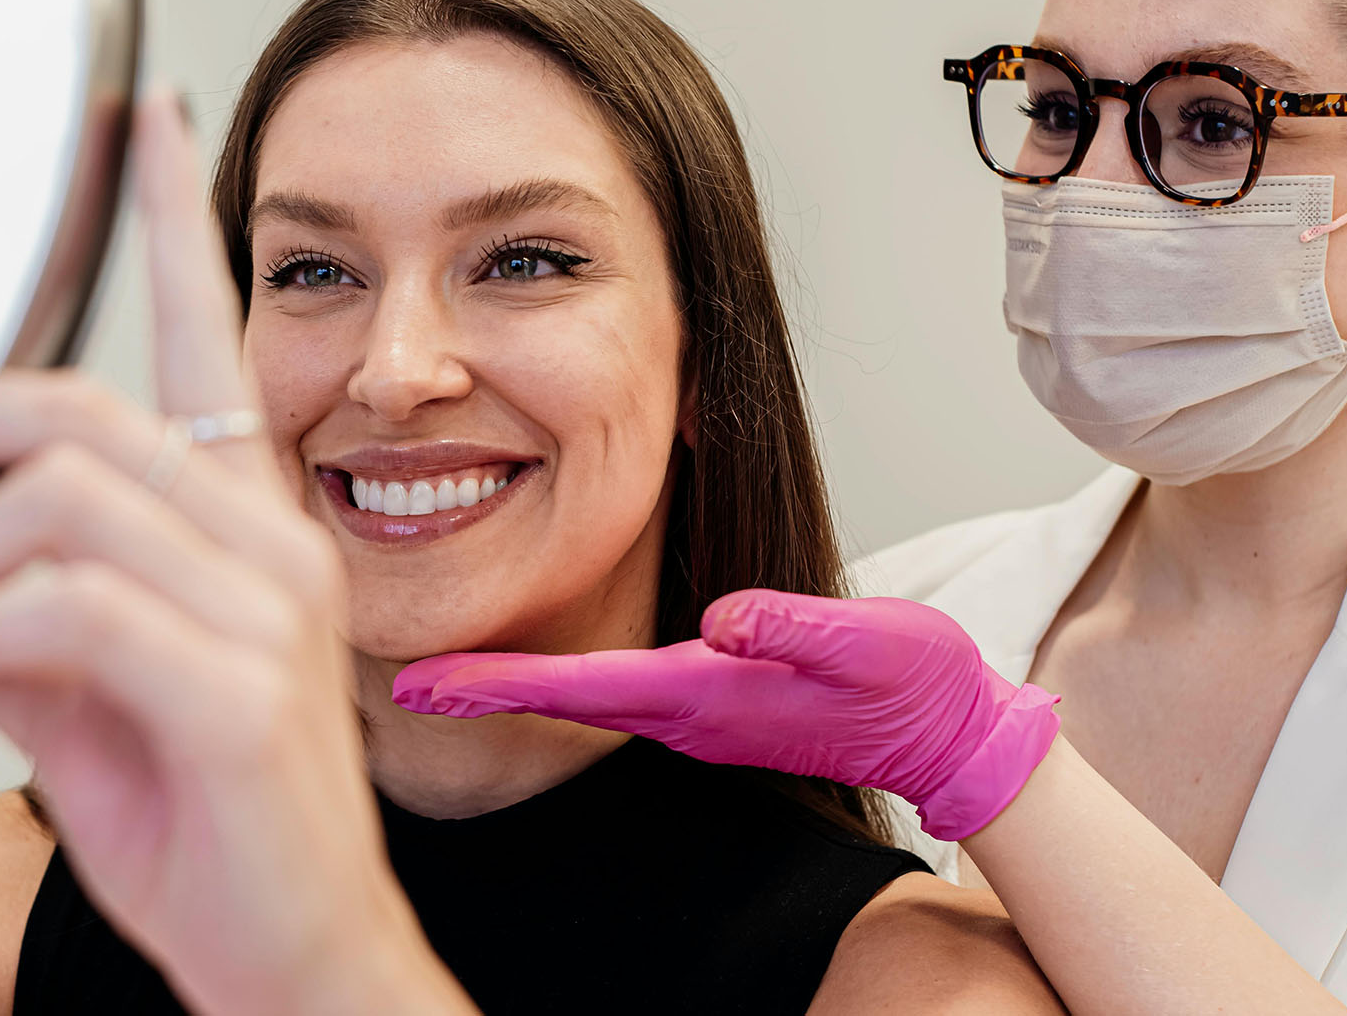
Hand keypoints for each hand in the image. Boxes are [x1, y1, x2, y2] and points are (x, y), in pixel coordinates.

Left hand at [0, 97, 469, 1015]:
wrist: (297, 945)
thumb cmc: (211, 813)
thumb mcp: (104, 687)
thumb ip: (41, 596)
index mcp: (253, 526)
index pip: (210, 342)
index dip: (178, 221)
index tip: (151, 119)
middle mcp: (271, 543)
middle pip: (82, 411)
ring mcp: (266, 610)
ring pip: (57, 501)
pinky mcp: (240, 686)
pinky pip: (64, 605)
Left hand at [393, 589, 1059, 840]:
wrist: (947, 729)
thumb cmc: (912, 683)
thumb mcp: (864, 644)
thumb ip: (795, 629)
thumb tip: (724, 617)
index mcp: (708, 692)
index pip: (579, 686)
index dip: (495, 683)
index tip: (417, 686)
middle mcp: (689, 705)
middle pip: (562, 695)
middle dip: (481, 688)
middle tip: (400, 683)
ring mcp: (702, 706)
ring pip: (586, 694)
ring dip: (515, 684)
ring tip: (449, 674)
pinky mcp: (720, 696)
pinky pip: (621, 691)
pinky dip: (565, 682)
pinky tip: (544, 671)